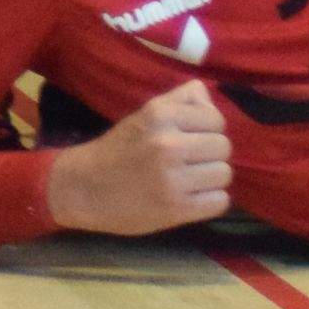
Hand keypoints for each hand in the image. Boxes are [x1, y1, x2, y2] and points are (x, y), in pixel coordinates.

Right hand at [47, 79, 233, 234]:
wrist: (83, 188)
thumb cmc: (119, 149)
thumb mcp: (146, 112)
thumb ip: (181, 99)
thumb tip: (211, 100)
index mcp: (161, 114)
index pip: (216, 119)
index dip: (208, 130)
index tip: (192, 139)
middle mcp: (168, 143)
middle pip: (224, 147)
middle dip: (211, 155)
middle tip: (191, 162)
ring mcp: (172, 178)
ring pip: (224, 174)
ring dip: (211, 180)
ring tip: (191, 181)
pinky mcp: (175, 209)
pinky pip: (220, 202)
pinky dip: (210, 202)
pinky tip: (193, 199)